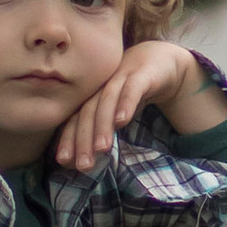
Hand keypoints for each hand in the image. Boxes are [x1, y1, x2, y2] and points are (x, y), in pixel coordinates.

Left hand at [48, 41, 196, 172]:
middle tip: (84, 165)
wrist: (161, 61)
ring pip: (107, 100)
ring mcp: (121, 76)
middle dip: (83, 139)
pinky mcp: (142, 73)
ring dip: (103, 125)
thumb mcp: (115, 111)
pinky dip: (126, 104)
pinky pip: (133, 88)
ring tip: (102, 149)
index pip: (76, 118)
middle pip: (88, 112)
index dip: (69, 139)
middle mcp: (101, 84)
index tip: (64, 161)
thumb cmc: (132, 92)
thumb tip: (87, 158)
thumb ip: (102, 129)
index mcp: (91, 94)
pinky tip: (122, 121)